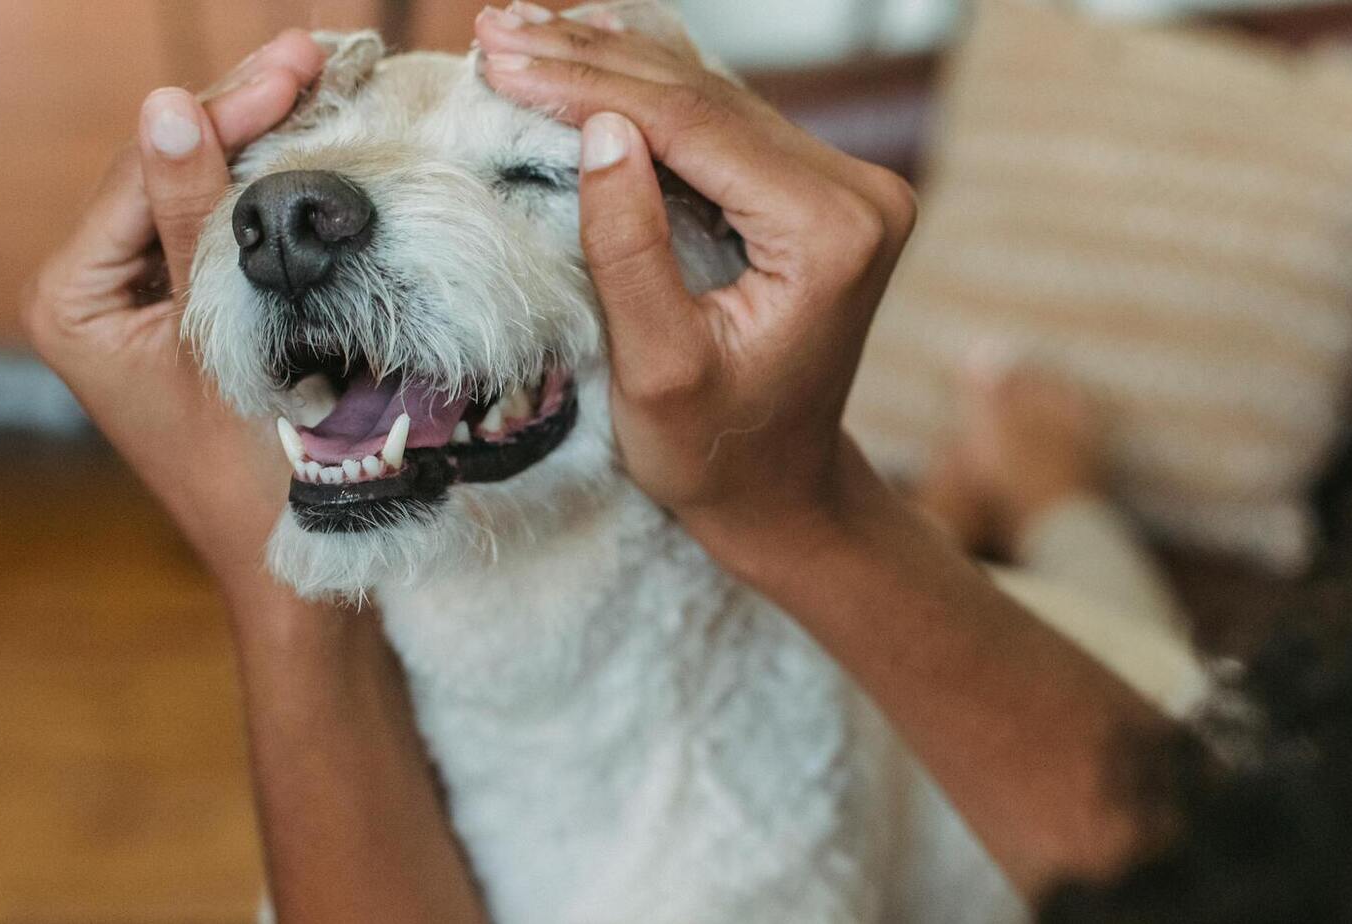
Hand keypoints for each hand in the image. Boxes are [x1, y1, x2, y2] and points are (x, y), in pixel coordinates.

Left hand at [24, 32, 324, 598]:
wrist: (299, 561)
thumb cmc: (256, 471)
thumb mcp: (223, 335)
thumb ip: (197, 222)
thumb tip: (167, 105)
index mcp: (72, 298)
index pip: (147, 172)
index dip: (222, 112)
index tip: (296, 66)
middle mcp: (92, 290)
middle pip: (169, 169)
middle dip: (245, 113)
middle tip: (314, 54)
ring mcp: (141, 300)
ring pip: (200, 191)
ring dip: (263, 139)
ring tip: (321, 80)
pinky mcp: (189, 311)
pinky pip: (224, 231)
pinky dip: (270, 190)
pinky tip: (316, 143)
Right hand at [476, 7, 917, 549]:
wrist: (779, 489)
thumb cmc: (716, 450)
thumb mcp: (657, 368)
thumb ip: (630, 250)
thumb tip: (602, 130)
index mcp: (832, 233)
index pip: (694, 128)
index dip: (589, 86)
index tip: (501, 59)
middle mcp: (858, 194)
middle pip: (704, 98)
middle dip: (590, 59)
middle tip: (494, 31)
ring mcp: (845, 185)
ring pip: (710, 97)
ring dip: (610, 62)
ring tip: (518, 31)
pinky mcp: (819, 188)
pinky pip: (722, 120)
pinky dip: (646, 89)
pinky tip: (586, 50)